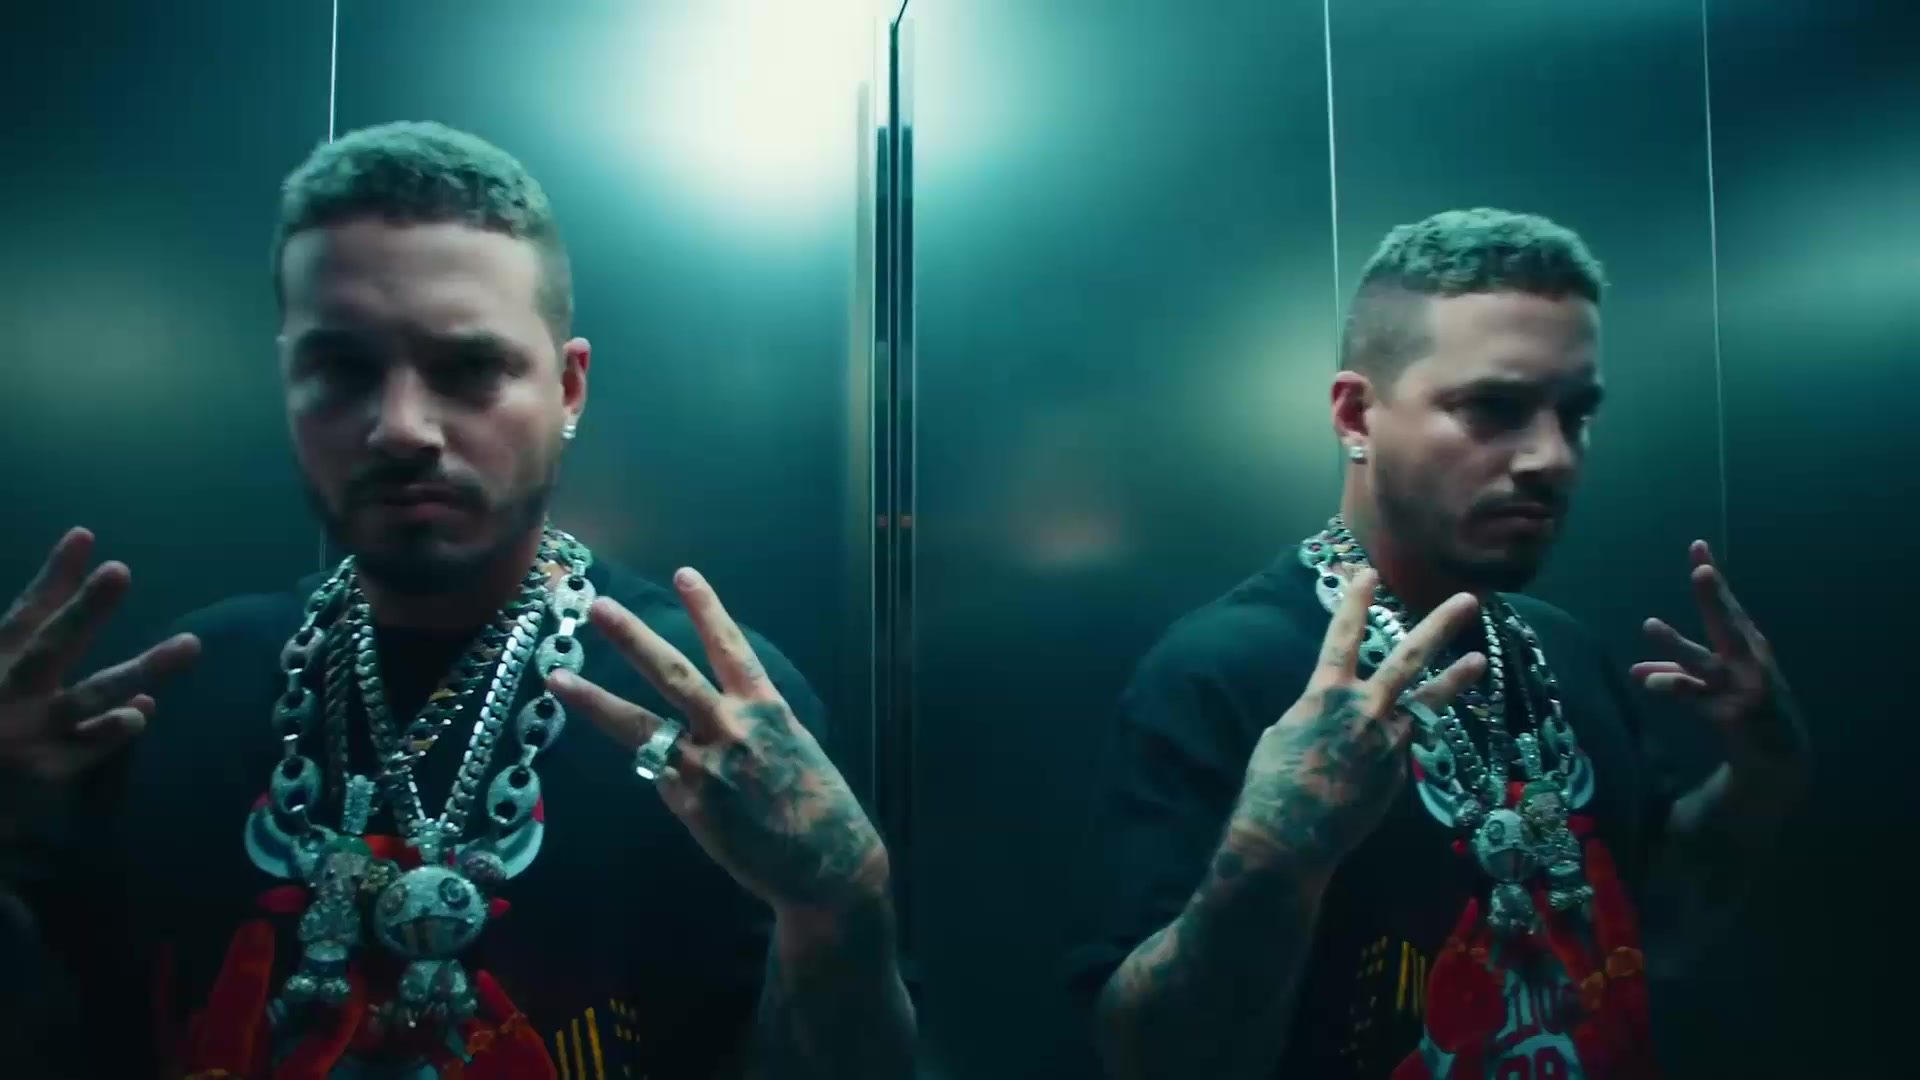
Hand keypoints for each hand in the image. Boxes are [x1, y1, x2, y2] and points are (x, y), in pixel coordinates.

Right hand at [1, 528, 200, 786]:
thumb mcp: (0, 673)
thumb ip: (32, 647)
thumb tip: (74, 611)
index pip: (28, 613)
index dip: (56, 576)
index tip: (85, 535)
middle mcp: (11, 692)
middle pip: (52, 644)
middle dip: (85, 609)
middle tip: (120, 570)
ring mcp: (29, 731)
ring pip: (89, 696)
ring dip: (140, 671)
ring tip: (189, 645)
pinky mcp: (45, 771)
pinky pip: (86, 750)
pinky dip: (110, 732)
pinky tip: (140, 714)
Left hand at [547, 568, 887, 916]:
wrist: (828, 863)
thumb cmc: (820, 805)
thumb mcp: (795, 746)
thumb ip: (751, 727)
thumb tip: (711, 721)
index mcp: (767, 708)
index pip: (730, 646)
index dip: (707, 608)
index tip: (684, 574)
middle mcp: (732, 728)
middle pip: (672, 673)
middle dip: (632, 637)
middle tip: (598, 606)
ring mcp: (705, 766)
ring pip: (640, 724)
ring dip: (595, 700)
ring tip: (558, 677)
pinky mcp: (688, 804)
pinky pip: (656, 774)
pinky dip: (649, 766)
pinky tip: (641, 761)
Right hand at [1232, 569, 1487, 868]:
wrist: (1289, 838)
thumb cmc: (1271, 785)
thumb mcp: (1283, 734)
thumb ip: (1314, 715)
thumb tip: (1333, 718)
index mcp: (1324, 694)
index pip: (1343, 635)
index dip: (1356, 601)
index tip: (1368, 572)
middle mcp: (1364, 710)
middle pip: (1410, 658)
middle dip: (1440, 626)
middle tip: (1468, 600)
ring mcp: (1388, 742)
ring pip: (1429, 702)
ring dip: (1456, 679)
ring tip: (1480, 661)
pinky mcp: (1398, 773)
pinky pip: (1404, 745)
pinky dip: (1399, 739)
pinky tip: (1379, 751)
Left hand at [1632, 539, 1807, 773]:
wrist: (1778, 759)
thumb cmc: (1745, 708)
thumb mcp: (1714, 685)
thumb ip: (1675, 674)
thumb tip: (1635, 671)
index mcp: (1748, 647)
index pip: (1728, 607)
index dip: (1712, 578)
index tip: (1697, 546)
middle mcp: (1749, 663)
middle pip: (1729, 625)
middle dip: (1714, 598)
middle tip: (1701, 571)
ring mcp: (1742, 689)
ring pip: (1705, 663)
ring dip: (1676, 645)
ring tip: (1650, 624)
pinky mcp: (1731, 716)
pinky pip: (1696, 699)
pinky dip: (1674, 688)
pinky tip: (1649, 680)